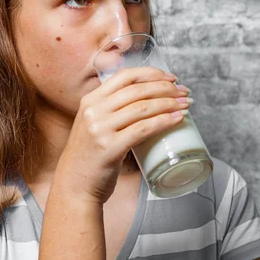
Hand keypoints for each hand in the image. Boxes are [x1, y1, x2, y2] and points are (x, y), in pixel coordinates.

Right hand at [54, 67, 189, 203]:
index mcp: (90, 100)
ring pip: (142, 108)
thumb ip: (112, 110)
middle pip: (137, 90)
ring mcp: (100, 128)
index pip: (125, 76)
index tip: (171, 78)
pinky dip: (163, 121)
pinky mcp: (109, 147)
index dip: (151, 74)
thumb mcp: (94, 124)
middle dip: (166, 89)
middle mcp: (93, 110)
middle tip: (184, 93)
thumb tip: (149, 99)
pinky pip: (143, 129)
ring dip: (169, 104)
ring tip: (185, 105)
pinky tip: (177, 119)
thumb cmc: (90, 156)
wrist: (74, 185)